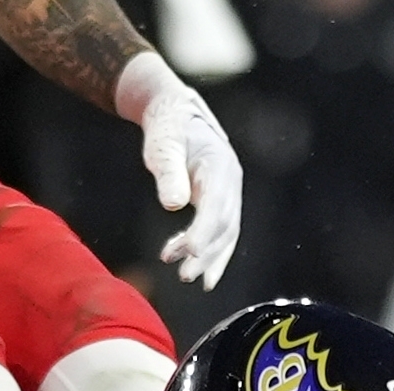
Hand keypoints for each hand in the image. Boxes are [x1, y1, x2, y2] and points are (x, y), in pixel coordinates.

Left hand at [114, 52, 243, 289]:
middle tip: (185, 274)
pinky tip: (198, 271)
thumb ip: (168, 173)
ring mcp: (229, 193)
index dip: (205, 231)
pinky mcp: (220, 202)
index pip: (216, 206)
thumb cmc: (166, 128)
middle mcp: (231, 182)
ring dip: (208, 258)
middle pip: (225, 225)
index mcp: (220, 166)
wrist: (175, 113)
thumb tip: (174, 205)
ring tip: (185, 275)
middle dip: (207, 253)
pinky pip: (221, 233)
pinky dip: (212, 254)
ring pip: (226, 233)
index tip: (191, 252)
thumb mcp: (162, 146)